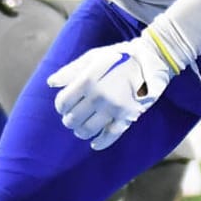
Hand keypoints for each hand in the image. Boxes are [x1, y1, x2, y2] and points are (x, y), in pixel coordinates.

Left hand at [47, 32, 178, 150]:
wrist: (150, 60)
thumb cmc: (117, 57)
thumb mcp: (92, 57)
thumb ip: (70, 70)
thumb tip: (51, 83)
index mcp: (87, 80)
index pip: (63, 102)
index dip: (60, 106)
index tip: (64, 105)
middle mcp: (98, 96)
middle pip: (72, 119)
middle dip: (69, 120)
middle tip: (72, 117)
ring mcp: (113, 108)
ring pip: (87, 130)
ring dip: (80, 131)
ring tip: (82, 127)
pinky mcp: (127, 116)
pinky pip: (110, 136)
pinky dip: (100, 143)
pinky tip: (94, 143)